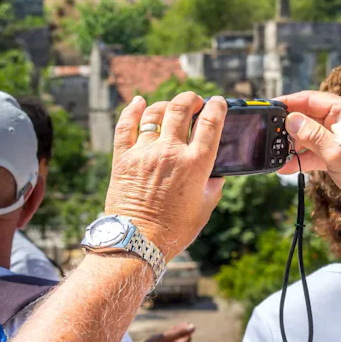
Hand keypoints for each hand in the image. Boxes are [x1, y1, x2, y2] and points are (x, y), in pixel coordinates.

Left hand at [105, 93, 225, 261]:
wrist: (137, 242)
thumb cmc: (174, 230)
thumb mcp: (204, 209)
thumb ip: (213, 187)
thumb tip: (216, 175)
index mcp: (195, 164)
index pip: (211, 123)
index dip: (217, 107)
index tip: (217, 103)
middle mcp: (170, 153)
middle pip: (181, 109)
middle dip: (191, 99)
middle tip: (195, 101)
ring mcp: (144, 153)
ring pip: (155, 113)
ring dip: (166, 105)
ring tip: (170, 108)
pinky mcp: (123, 158)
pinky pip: (126, 125)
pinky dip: (132, 110)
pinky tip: (139, 103)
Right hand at [277, 91, 340, 231]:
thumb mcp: (336, 152)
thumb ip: (312, 135)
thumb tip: (291, 120)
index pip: (311, 99)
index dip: (290, 103)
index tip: (270, 107)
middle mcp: (340, 122)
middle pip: (307, 117)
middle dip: (288, 127)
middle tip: (268, 134)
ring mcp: (337, 140)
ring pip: (307, 136)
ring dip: (292, 145)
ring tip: (274, 154)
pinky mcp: (335, 157)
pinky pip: (312, 153)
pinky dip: (300, 159)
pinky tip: (285, 167)